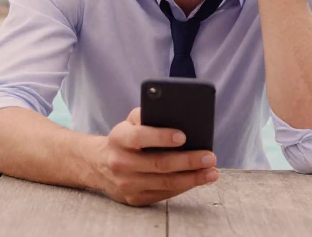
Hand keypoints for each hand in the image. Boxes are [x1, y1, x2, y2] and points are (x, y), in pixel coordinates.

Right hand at [90, 107, 218, 205]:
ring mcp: (127, 184)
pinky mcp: (135, 199)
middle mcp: (120, 163)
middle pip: (158, 164)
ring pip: (165, 183)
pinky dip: (184, 186)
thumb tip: (177, 113)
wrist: (100, 165)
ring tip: (212, 172)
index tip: (183, 136)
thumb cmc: (125, 138)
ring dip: (192, 178)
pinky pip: (164, 194)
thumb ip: (147, 114)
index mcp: (119, 139)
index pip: (139, 137)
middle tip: (210, 157)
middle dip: (188, 161)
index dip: (161, 137)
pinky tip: (198, 179)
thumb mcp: (129, 122)